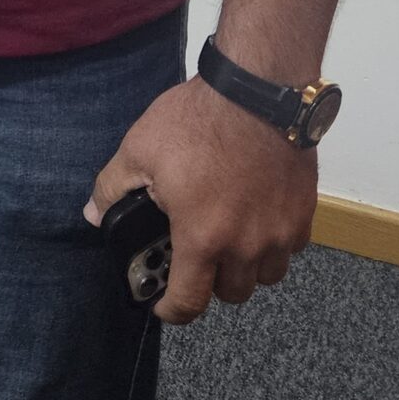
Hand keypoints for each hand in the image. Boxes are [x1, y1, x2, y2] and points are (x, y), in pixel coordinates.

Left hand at [84, 78, 315, 323]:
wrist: (258, 89)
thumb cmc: (198, 119)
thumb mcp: (140, 148)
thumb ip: (112, 188)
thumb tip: (93, 215)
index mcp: (202, 237)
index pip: (190, 302)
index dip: (171, 310)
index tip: (162, 302)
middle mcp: (246, 245)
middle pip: (232, 293)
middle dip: (210, 281)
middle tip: (195, 253)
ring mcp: (280, 232)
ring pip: (266, 274)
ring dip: (246, 266)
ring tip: (228, 235)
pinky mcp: (304, 213)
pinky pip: (290, 247)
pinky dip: (273, 242)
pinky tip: (256, 215)